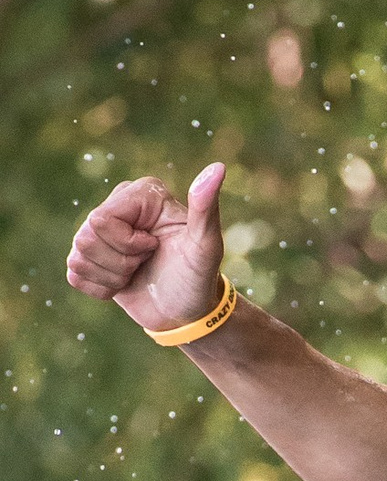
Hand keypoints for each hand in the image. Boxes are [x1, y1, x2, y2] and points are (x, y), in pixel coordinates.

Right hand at [65, 162, 228, 332]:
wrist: (187, 313)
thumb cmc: (198, 279)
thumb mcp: (206, 248)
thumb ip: (207, 210)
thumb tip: (218, 168)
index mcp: (140, 193)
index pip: (102, 220)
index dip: (128, 244)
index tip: (155, 247)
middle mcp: (117, 205)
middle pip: (86, 237)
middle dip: (121, 262)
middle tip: (147, 262)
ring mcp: (99, 231)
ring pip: (79, 255)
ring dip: (112, 276)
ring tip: (137, 272)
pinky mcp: (89, 255)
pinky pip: (74, 273)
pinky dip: (101, 288)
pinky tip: (124, 284)